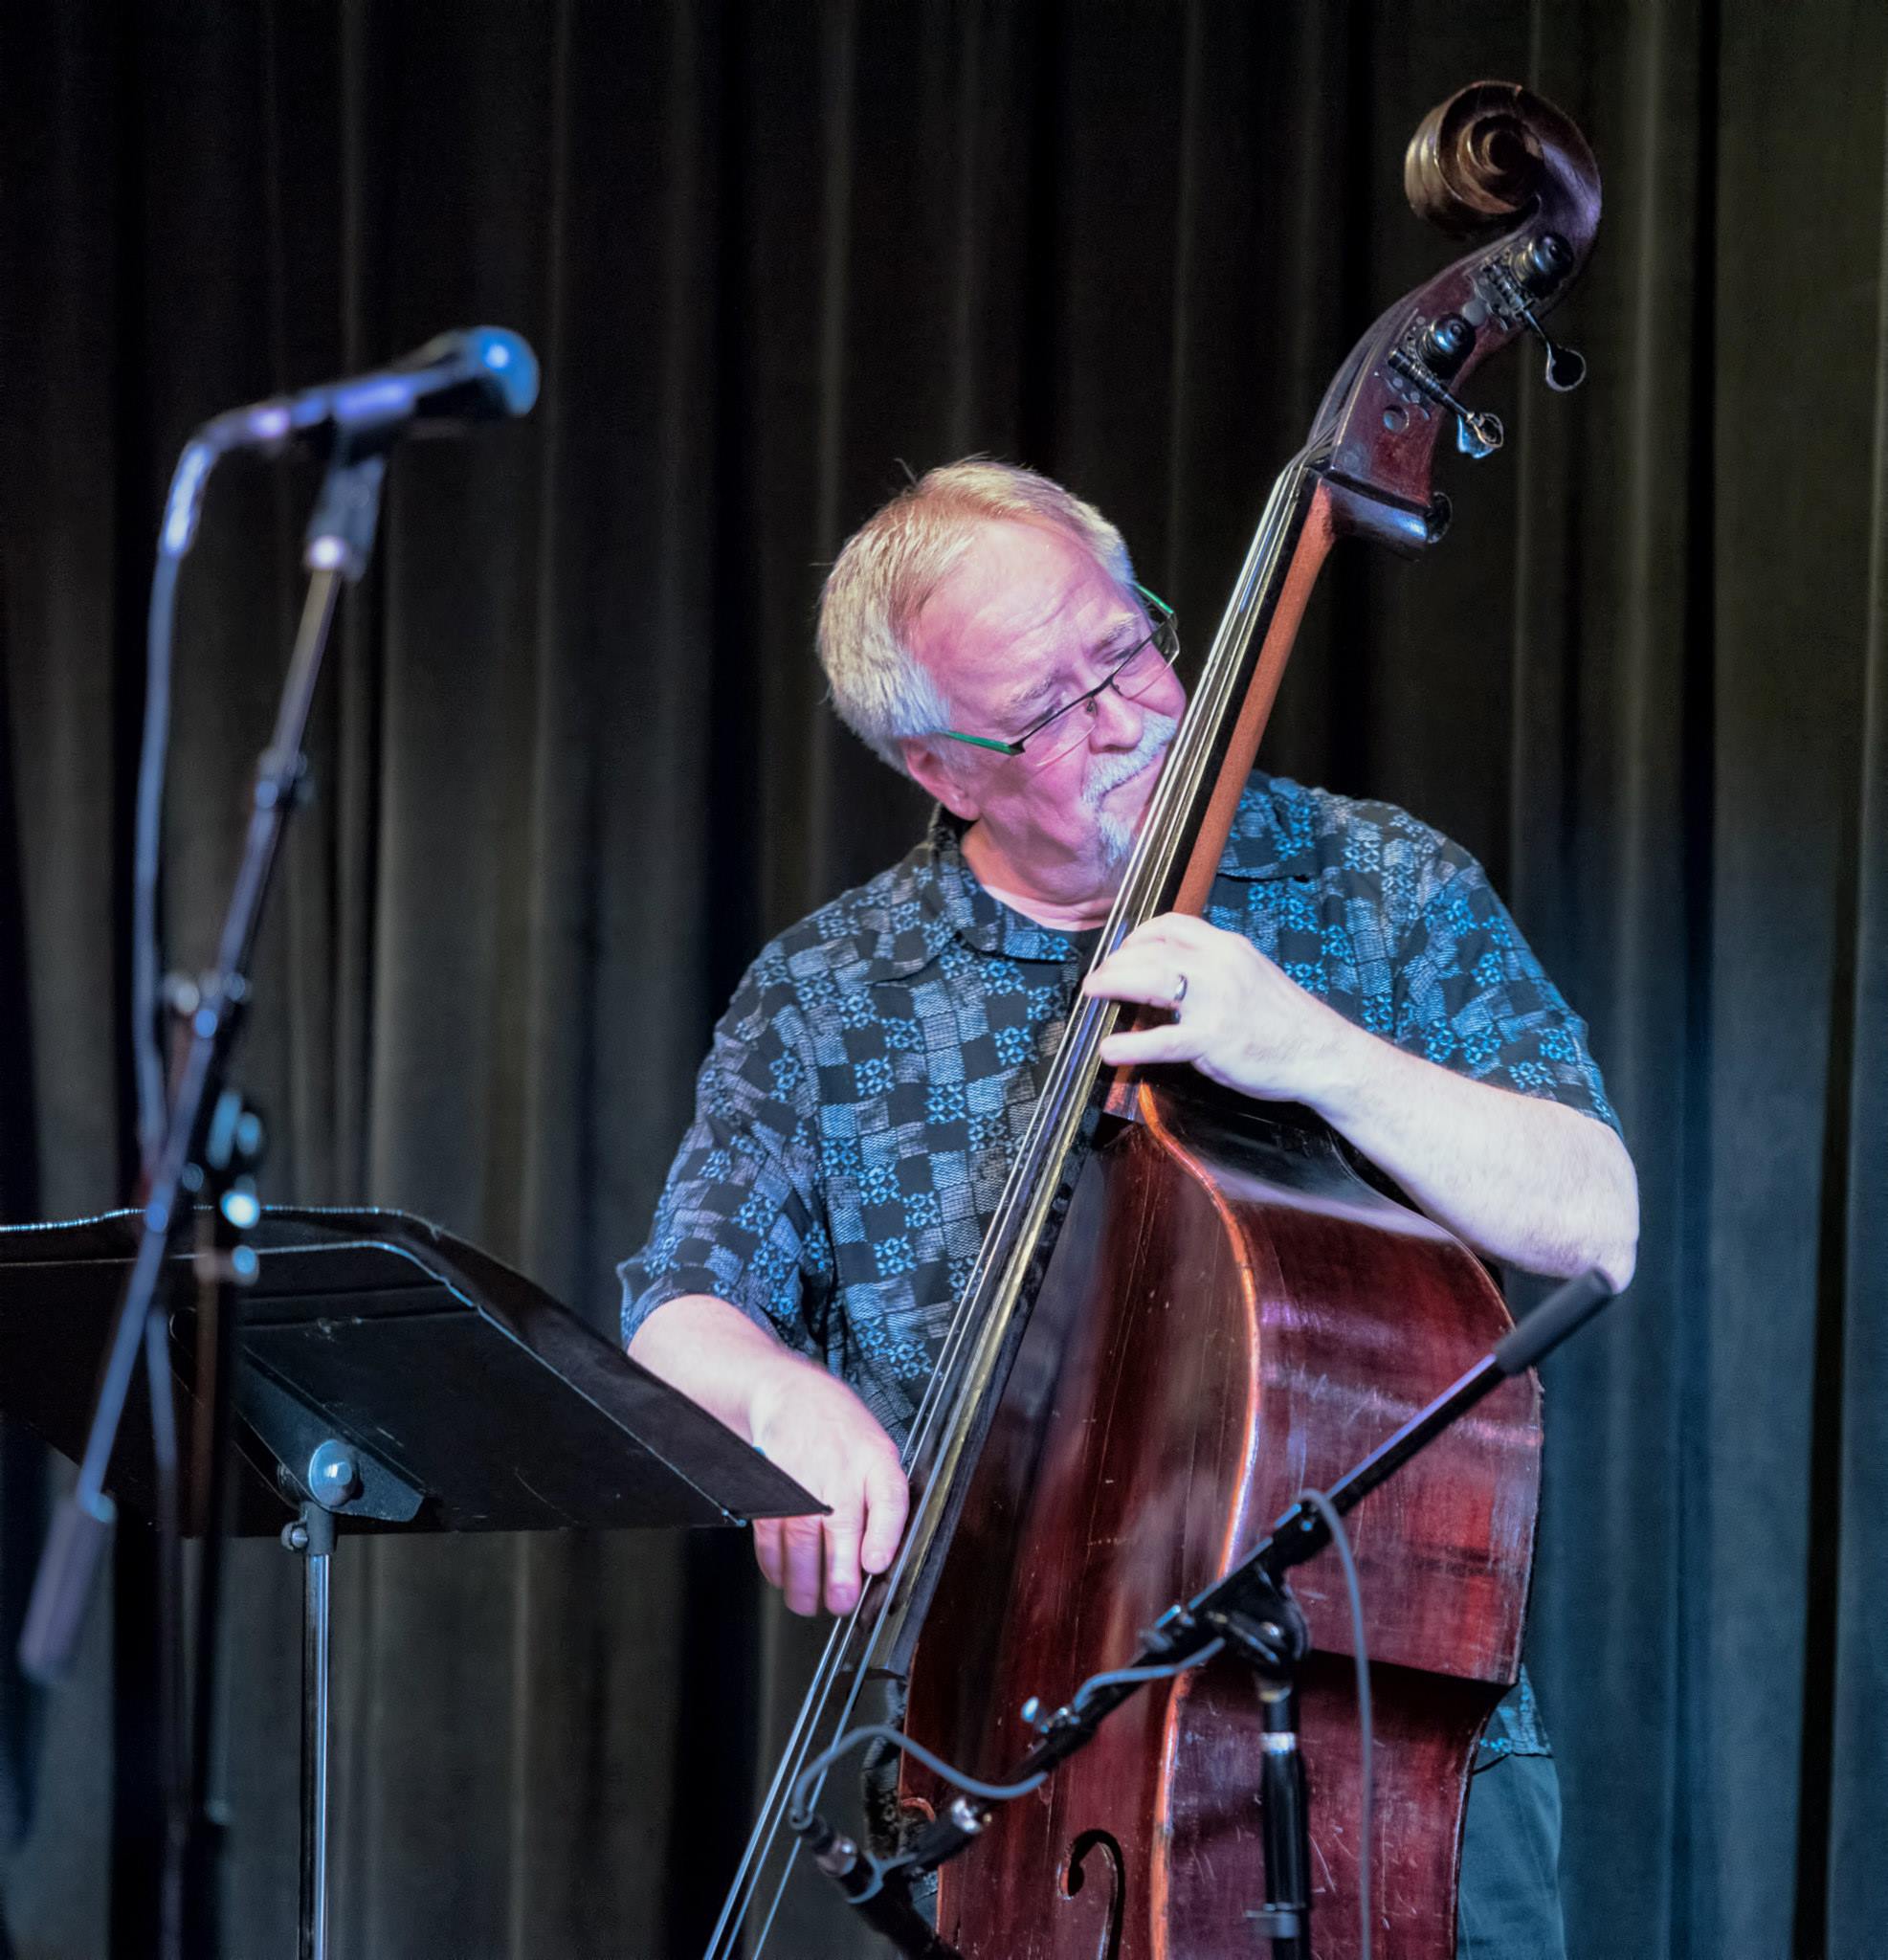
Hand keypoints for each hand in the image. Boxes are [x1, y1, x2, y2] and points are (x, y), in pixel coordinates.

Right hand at [745, 1352, 908, 1616]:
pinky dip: (775, 1565)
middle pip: (841, 1528)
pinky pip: (771, 1536)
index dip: (883, 1535)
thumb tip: (882, 1559)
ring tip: (808, 1603)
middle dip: (839, 1575)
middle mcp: (840, 1469)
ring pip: (801, 1540)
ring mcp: (802, 1479)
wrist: (792, 1396)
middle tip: (839, 1603)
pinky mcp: (771, 1490)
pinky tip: (783, 1578)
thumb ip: (883, 1499)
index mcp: (877, 1460)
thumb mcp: (877, 1451)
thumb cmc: (842, 1434)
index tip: (875, 1564)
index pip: (889, 1497)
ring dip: (803, 1582)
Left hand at [1082, 911, 1356, 1106]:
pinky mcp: (1213, 1038)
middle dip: (1116, 962)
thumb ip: (1212, 970)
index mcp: (1228, 947)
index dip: (1138, 936)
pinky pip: (1161, 1039)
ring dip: (1112, 985)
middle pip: (1152, 950)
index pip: (1172, 924)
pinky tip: (1109, 1049)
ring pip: (1150, 980)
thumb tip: (1169, 977)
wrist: (1322, 1052)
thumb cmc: (1285, 1020)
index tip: (1122, 951)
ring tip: (1093, 995)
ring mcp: (1216, 1001)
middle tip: (1098, 979)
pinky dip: (1129, 1044)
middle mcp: (1220, 965)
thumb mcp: (1251, 976)